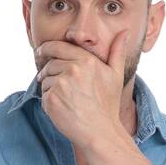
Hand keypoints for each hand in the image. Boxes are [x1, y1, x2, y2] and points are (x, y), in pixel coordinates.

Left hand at [35, 30, 128, 149]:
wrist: (100, 132)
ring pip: (45, 80)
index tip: (41, 52)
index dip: (46, 48)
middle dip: (48, 71)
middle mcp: (72, 69)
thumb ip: (117, 52)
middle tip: (54, 83)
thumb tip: (124, 32)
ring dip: (50, 87)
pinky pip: (43, 95)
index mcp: (86, 60)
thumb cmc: (108, 106)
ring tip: (65, 100)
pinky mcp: (51, 99)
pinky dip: (48, 102)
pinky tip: (62, 109)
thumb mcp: (115, 76)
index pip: (58, 47)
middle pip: (49, 64)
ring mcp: (60, 84)